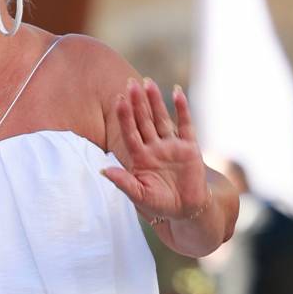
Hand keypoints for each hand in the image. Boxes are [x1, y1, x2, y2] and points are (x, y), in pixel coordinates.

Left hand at [102, 79, 210, 224]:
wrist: (186, 211)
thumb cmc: (160, 204)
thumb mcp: (140, 195)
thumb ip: (123, 183)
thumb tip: (102, 171)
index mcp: (140, 157)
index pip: (130, 132)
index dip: (124, 117)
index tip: (118, 100)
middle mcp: (154, 147)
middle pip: (144, 121)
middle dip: (137, 103)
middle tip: (131, 83)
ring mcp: (171, 145)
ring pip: (162, 118)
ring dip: (155, 101)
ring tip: (148, 83)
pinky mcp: (189, 147)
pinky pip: (185, 124)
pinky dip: (182, 108)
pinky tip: (176, 92)